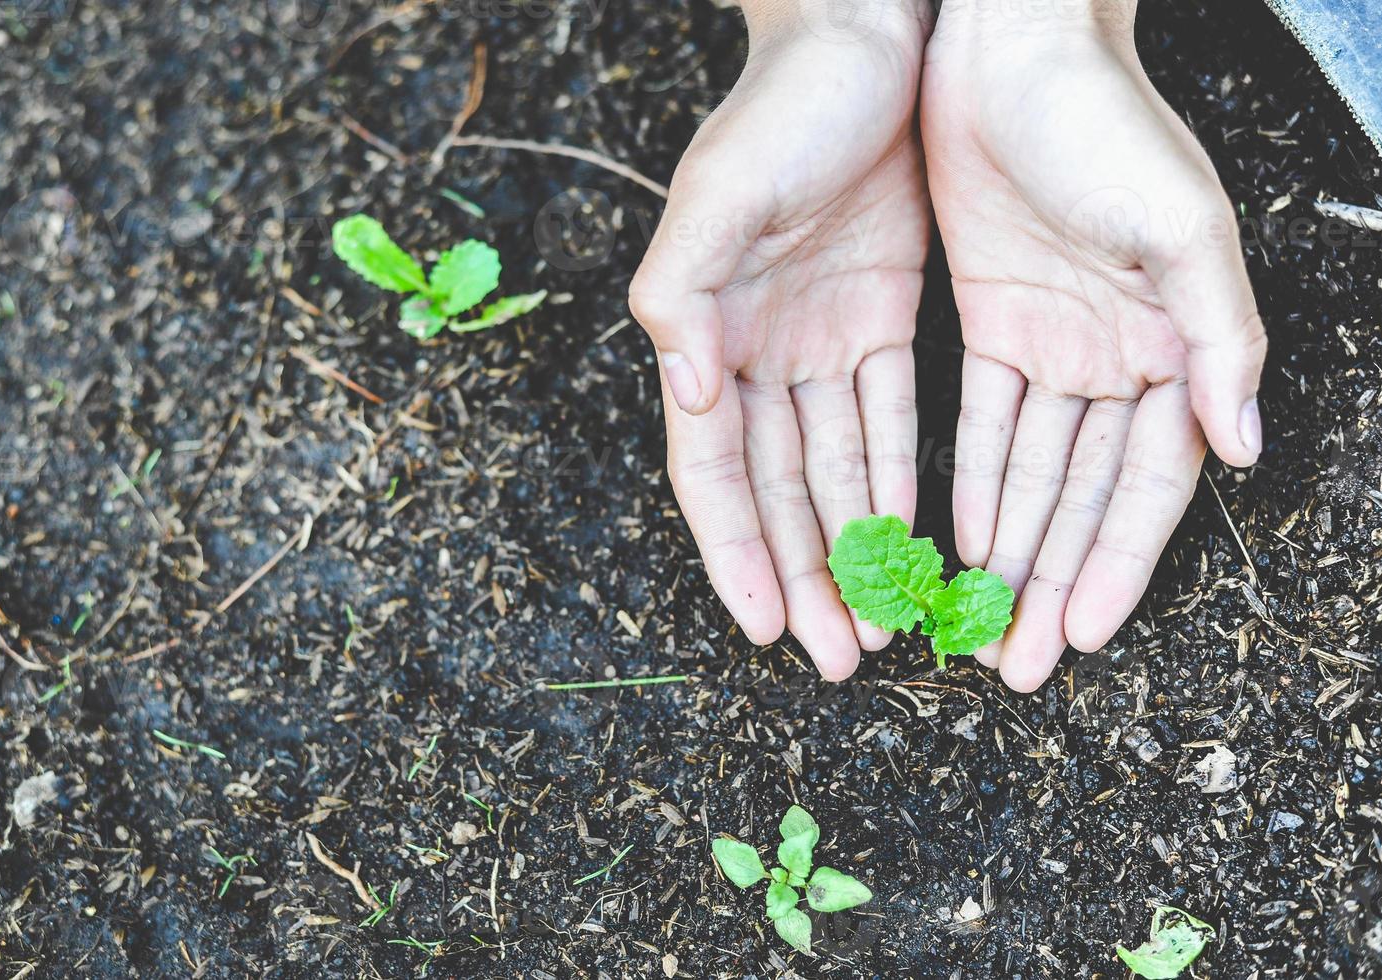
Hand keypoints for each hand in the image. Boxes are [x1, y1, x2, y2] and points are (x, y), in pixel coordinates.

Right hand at [629, 1, 932, 679]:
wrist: (863, 34)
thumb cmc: (780, 109)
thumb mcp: (716, 197)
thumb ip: (682, 298)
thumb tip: (687, 396)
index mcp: (705, 337)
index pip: (715, 472)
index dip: (736, 553)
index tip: (765, 628)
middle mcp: (756, 352)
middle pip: (778, 490)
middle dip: (805, 574)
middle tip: (838, 657)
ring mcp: (818, 337)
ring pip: (833, 467)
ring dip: (852, 545)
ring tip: (880, 621)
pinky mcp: (879, 313)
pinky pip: (887, 416)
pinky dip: (895, 477)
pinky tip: (912, 535)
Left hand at [922, 2, 1265, 691]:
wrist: (1010, 46)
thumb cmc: (1107, 123)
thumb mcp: (1180, 227)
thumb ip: (1218, 339)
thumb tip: (1244, 448)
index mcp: (1174, 346)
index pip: (1146, 484)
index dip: (1118, 562)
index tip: (1083, 635)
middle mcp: (1118, 357)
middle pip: (1084, 496)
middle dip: (1054, 579)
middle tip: (1017, 662)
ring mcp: (1053, 341)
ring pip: (1031, 469)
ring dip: (1010, 545)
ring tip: (980, 618)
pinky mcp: (991, 318)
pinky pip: (983, 418)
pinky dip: (973, 476)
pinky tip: (954, 534)